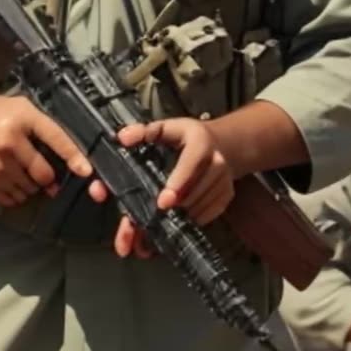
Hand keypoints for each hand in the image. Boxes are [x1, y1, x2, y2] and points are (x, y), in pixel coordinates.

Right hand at [0, 95, 91, 206]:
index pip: (56, 139)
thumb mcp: (18, 107)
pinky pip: (11, 199)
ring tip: (21, 174)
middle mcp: (9, 143)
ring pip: (28, 190)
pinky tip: (10, 181)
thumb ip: (41, 125)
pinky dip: (16, 195)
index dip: (74, 157)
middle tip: (45, 176)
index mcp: (22, 119)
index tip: (87, 172)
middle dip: (48, 179)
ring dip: (31, 187)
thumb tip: (67, 155)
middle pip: (43, 175)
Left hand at [89, 118, 234, 257]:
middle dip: (178, 204)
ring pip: (204, 204)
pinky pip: (211, 212)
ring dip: (184, 215)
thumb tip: (123, 138)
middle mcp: (218, 160)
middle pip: (199, 188)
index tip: (162, 202)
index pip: (191, 163)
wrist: (218, 144)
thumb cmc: (184, 138)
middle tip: (157, 217)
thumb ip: (143, 132)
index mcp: (200, 142)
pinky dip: (194, 219)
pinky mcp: (227, 194)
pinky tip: (178, 222)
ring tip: (164, 222)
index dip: (178, 183)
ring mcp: (225, 179)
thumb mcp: (165, 128)